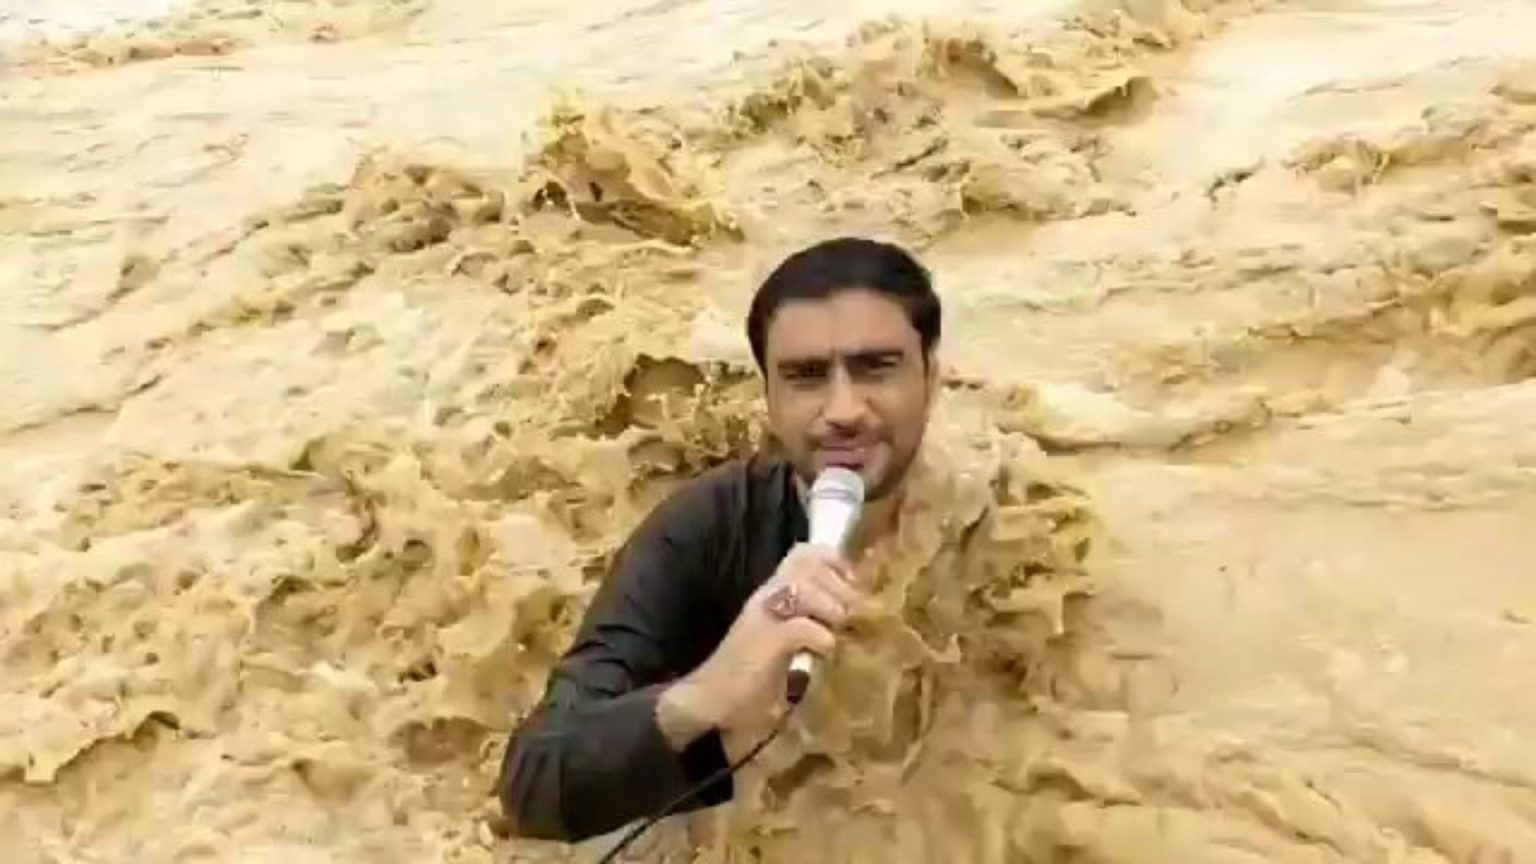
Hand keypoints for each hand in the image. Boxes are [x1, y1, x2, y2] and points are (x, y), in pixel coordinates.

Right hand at [658, 544, 859, 745]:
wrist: (708, 703)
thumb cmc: (748, 680)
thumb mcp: (785, 648)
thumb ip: (809, 633)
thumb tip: (846, 636)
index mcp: (772, 595)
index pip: (804, 554)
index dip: (834, 562)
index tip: (853, 586)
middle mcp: (766, 596)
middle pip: (808, 563)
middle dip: (840, 585)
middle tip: (854, 613)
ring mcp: (762, 615)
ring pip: (803, 587)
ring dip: (831, 606)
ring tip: (840, 628)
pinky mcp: (762, 640)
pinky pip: (800, 627)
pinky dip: (821, 637)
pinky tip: (825, 652)